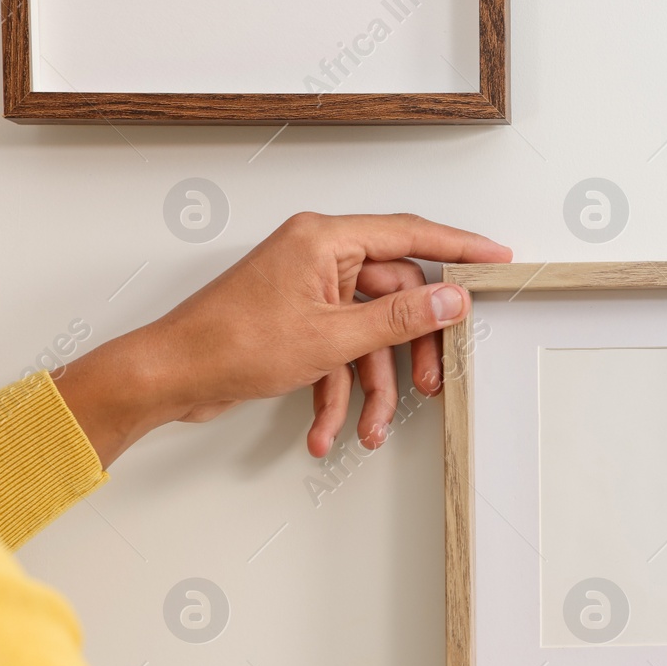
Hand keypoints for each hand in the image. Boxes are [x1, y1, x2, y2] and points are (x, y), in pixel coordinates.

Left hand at [53, 213, 511, 465]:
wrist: (169, 376)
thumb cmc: (229, 344)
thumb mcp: (332, 337)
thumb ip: (400, 318)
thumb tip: (451, 300)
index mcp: (326, 240)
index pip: (411, 235)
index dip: (460, 248)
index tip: (497, 259)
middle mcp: (319, 257)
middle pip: (395, 298)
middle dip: (409, 352)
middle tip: (432, 383)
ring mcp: (308, 290)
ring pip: (368, 336)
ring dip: (371, 387)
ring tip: (372, 427)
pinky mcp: (297, 321)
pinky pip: (338, 353)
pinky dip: (338, 393)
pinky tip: (329, 430)